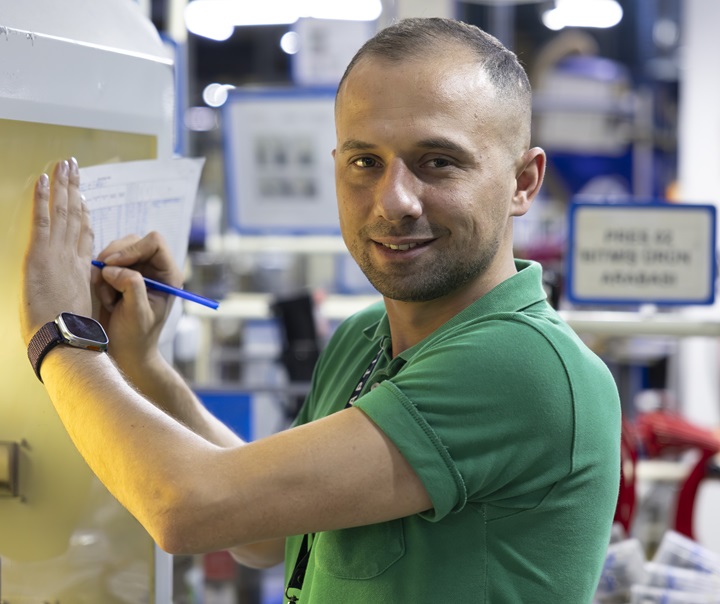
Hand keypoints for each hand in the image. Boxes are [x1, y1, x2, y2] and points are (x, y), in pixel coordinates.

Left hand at [20, 158, 93, 345]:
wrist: (67, 340)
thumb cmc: (73, 335)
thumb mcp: (80, 314)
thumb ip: (79, 299)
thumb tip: (76, 302)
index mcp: (82, 271)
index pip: (85, 236)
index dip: (85, 215)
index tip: (84, 198)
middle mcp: (72, 257)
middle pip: (75, 216)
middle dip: (74, 190)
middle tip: (74, 169)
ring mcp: (58, 254)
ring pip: (62, 212)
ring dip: (62, 186)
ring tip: (63, 165)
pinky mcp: (41, 255)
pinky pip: (43, 219)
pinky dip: (42, 199)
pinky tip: (42, 180)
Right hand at [92, 231, 183, 372]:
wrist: (125, 352)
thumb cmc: (136, 337)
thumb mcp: (137, 314)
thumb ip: (131, 287)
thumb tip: (114, 268)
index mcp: (168, 275)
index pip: (154, 242)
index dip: (132, 249)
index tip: (112, 265)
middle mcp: (155, 268)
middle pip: (132, 241)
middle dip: (113, 260)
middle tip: (103, 284)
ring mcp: (138, 269)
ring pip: (115, 250)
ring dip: (104, 271)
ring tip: (108, 298)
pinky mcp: (121, 274)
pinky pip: (104, 262)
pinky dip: (99, 277)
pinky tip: (105, 298)